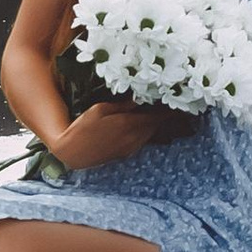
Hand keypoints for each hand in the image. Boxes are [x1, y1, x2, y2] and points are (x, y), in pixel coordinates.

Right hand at [52, 100, 171, 170]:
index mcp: (129, 124)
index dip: (169, 110)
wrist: (73, 154)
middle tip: (169, 103)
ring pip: (151, 133)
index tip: (178, 102)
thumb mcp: (100, 109)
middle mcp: (134, 138)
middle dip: (164, 115)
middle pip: (157, 125)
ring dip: (155, 123)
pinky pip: (143, 140)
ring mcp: (131, 147)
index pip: (158, 116)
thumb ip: (122, 105)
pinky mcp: (126, 153)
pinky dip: (147, 131)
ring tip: (158, 112)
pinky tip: (141, 124)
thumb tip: (139, 98)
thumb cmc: (82, 127)